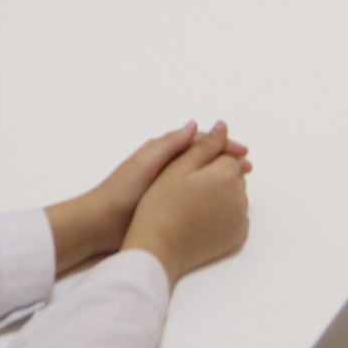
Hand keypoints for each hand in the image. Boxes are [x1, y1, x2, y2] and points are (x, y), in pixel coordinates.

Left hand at [46, 122, 250, 272]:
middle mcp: (167, 166)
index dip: (223, 146)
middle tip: (248, 170)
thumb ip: (171, 144)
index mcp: (163, 152)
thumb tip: (195, 124)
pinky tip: (219, 202)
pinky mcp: (166, 205)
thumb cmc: (123, 190)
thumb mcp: (148, 162)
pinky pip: (194, 194)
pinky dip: (209, 193)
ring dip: (220, 177)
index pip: (200, 142)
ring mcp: (167, 186)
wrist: (100, 223)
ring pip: (201, 176)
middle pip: (204, 158)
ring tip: (238, 185)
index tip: (244, 154)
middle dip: (226, 161)